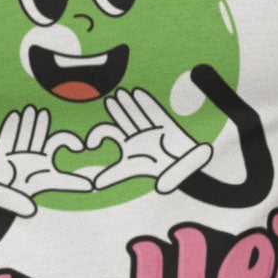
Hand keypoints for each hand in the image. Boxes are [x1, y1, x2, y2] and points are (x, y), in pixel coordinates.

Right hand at [0, 106, 92, 215]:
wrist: (9, 199)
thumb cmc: (31, 188)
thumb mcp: (54, 182)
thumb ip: (71, 183)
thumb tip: (91, 186)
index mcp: (45, 157)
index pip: (57, 142)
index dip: (68, 140)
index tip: (79, 146)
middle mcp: (32, 152)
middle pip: (38, 134)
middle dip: (40, 124)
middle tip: (43, 112)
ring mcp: (18, 151)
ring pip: (24, 133)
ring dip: (27, 122)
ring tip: (30, 109)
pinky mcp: (3, 153)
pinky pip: (7, 137)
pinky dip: (11, 126)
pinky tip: (15, 115)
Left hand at [84, 87, 212, 191]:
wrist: (186, 171)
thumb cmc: (161, 172)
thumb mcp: (132, 170)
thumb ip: (114, 176)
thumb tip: (95, 184)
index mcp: (129, 147)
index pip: (111, 134)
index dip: (99, 133)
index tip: (91, 143)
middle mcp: (139, 137)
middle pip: (125, 120)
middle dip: (118, 110)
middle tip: (109, 100)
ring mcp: (152, 130)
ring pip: (138, 114)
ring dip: (129, 104)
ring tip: (121, 93)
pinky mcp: (166, 125)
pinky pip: (155, 111)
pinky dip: (146, 102)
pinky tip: (138, 93)